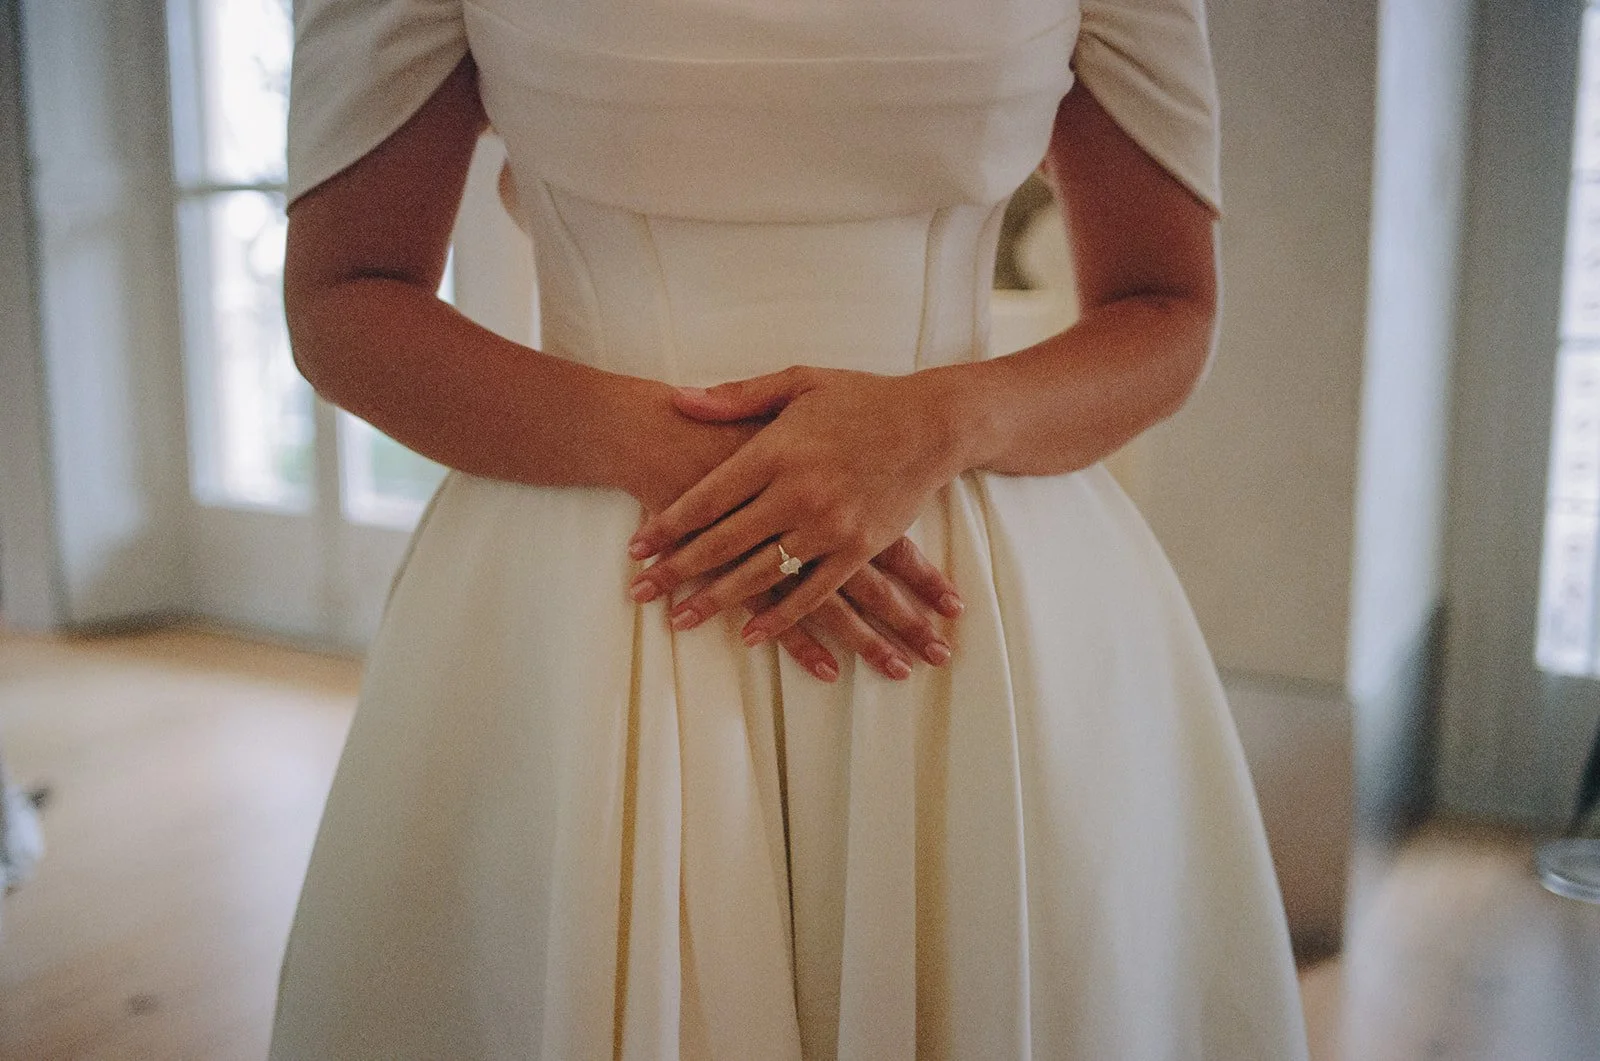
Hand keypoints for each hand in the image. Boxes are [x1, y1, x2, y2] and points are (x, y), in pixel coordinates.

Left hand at [625, 365, 970, 647]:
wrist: (932, 422)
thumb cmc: (861, 398)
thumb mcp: (797, 381)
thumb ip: (735, 397)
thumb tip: (678, 399)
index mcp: (777, 450)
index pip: (708, 497)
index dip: (667, 526)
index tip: (636, 549)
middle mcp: (799, 491)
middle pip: (724, 541)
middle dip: (677, 570)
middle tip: (640, 593)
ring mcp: (831, 525)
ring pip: (762, 574)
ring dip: (717, 601)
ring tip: (679, 620)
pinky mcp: (860, 548)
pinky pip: (814, 593)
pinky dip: (781, 619)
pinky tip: (750, 635)